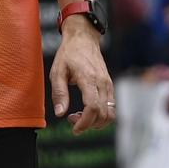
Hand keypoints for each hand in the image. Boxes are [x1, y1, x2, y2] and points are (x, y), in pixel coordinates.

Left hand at [51, 20, 114, 134]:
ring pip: (110, 113)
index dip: (85, 122)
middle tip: (71, 120)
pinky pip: (111, 107)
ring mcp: (108, 85)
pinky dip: (100, 115)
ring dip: (96, 122)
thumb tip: (60, 113)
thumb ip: (59, 93)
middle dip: (88, 124)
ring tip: (79, 116)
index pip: (93, 107)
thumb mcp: (57, 71)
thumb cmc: (68, 54)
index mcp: (89, 79)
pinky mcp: (110, 86)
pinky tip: (86, 110)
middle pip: (103, 114)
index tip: (74, 128)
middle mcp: (102, 83)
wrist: (84, 38)